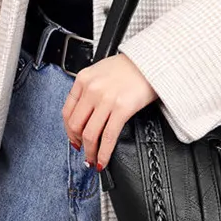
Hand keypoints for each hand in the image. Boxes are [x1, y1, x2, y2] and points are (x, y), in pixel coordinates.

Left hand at [62, 53, 157, 171]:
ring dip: (90, 152)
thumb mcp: (101, 71)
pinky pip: (108, 136)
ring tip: (94, 159)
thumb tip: (85, 115)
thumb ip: (90, 89)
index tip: (74, 139)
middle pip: (76, 125)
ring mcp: (106, 99)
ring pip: (90, 134)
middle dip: (79, 143)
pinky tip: (104, 159)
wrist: (153, 60)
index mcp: (83, 79)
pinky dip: (104, 153)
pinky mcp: (122, 108)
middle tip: (84, 151)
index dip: (69, 131)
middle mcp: (92, 89)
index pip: (67, 112)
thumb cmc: (131, 66)